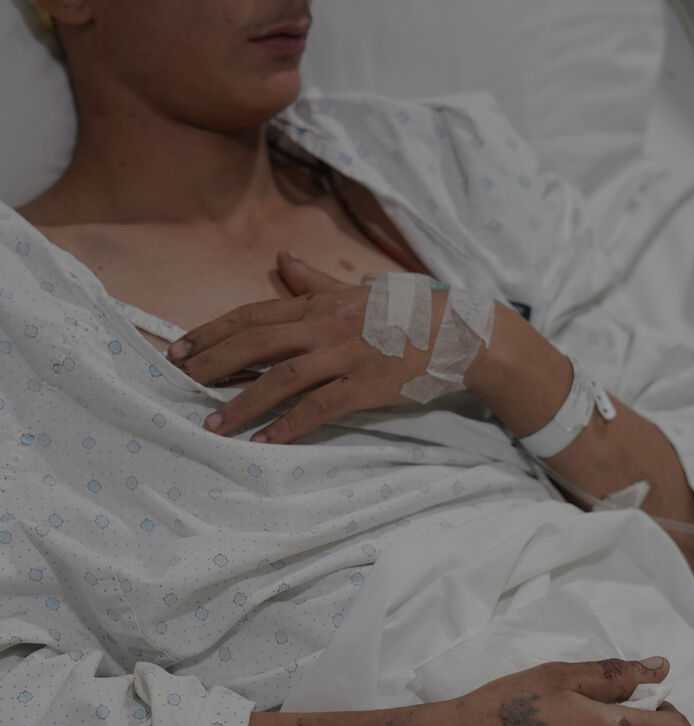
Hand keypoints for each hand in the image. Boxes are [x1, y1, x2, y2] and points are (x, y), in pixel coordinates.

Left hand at [167, 252, 451, 442]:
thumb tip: (283, 261)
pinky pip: (321, 407)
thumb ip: (316, 282)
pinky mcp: (367, 385)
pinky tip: (265, 441)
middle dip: (214, 363)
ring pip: (283, 378)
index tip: (178, 348)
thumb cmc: (408, 312)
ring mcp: (347, 356)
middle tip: (181, 383)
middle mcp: (327, 327)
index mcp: (321, 305)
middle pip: (258, 342)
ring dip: (244, 403)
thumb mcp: (359, 291)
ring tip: (213, 425)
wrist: (460, 331)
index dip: (212, 332)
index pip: (254, 315)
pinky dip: (290, 425)